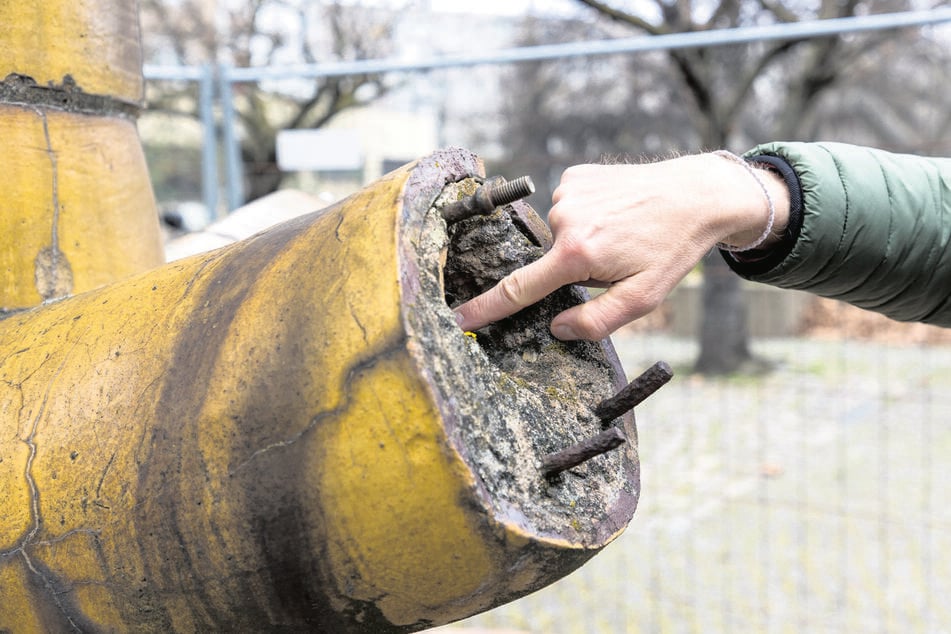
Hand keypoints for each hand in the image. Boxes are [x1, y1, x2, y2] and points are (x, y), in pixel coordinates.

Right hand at [453, 153, 789, 340]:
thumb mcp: (642, 298)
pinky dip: (584, 215)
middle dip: (572, 266)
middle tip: (616, 257)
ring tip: (620, 231)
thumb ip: (596, 321)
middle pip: (548, 260)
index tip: (460, 318)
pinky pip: (567, 206)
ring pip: (559, 232)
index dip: (487, 308)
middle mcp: (564, 220)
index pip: (519, 289)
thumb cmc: (671, 250)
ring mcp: (568, 192)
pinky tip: (614, 211)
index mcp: (577, 254)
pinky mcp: (575, 175)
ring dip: (580, 239)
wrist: (696, 194)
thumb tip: (556, 328)